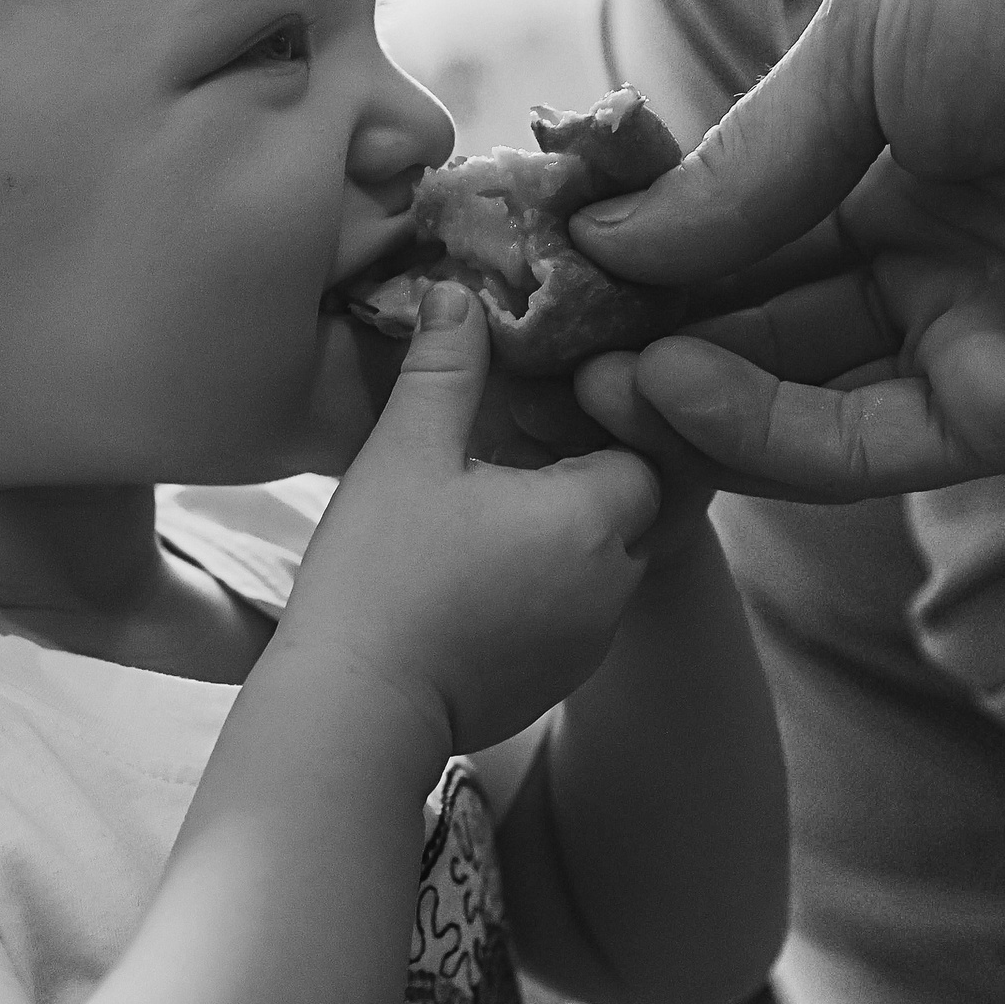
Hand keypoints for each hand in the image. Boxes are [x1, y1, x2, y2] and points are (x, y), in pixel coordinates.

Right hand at [296, 282, 661, 752]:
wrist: (357, 712)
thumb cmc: (383, 576)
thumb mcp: (406, 453)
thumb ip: (444, 367)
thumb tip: (458, 291)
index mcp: (595, 517)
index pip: (648, 447)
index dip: (606, 416)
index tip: (547, 402)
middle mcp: (615, 584)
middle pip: (637, 503)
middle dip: (590, 468)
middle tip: (524, 440)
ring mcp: (590, 642)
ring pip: (608, 561)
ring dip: (570, 528)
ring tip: (500, 498)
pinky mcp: (558, 681)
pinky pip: (578, 611)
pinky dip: (549, 580)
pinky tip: (486, 562)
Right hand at [569, 0, 1004, 497]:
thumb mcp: (871, 43)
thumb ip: (744, 166)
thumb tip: (609, 248)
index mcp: (908, 151)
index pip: (745, 228)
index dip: (641, 252)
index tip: (535, 264)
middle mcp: (938, 256)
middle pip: (758, 321)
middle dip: (642, 335)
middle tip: (528, 343)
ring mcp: (981, 340)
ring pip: (796, 396)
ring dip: (679, 394)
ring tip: (577, 373)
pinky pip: (865, 441)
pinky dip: (757, 429)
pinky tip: (669, 383)